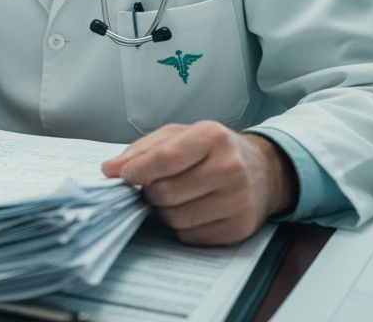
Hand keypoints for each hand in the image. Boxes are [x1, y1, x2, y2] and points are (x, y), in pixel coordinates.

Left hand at [100, 121, 297, 244]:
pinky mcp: (239, 227)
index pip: (166, 158)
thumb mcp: (179, 136)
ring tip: (176, 196)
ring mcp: (238, 199)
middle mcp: (230, 167)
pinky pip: (190, 236)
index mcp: (213, 136)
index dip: (138, 171)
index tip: (124, 176)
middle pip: (166, 193)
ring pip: (176, 218)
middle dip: (150, 192)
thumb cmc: (212, 150)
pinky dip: (182, 226)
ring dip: (165, 211)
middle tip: (154, 186)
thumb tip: (109, 170)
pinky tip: (194, 210)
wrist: (263, 171)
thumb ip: (142, 150)